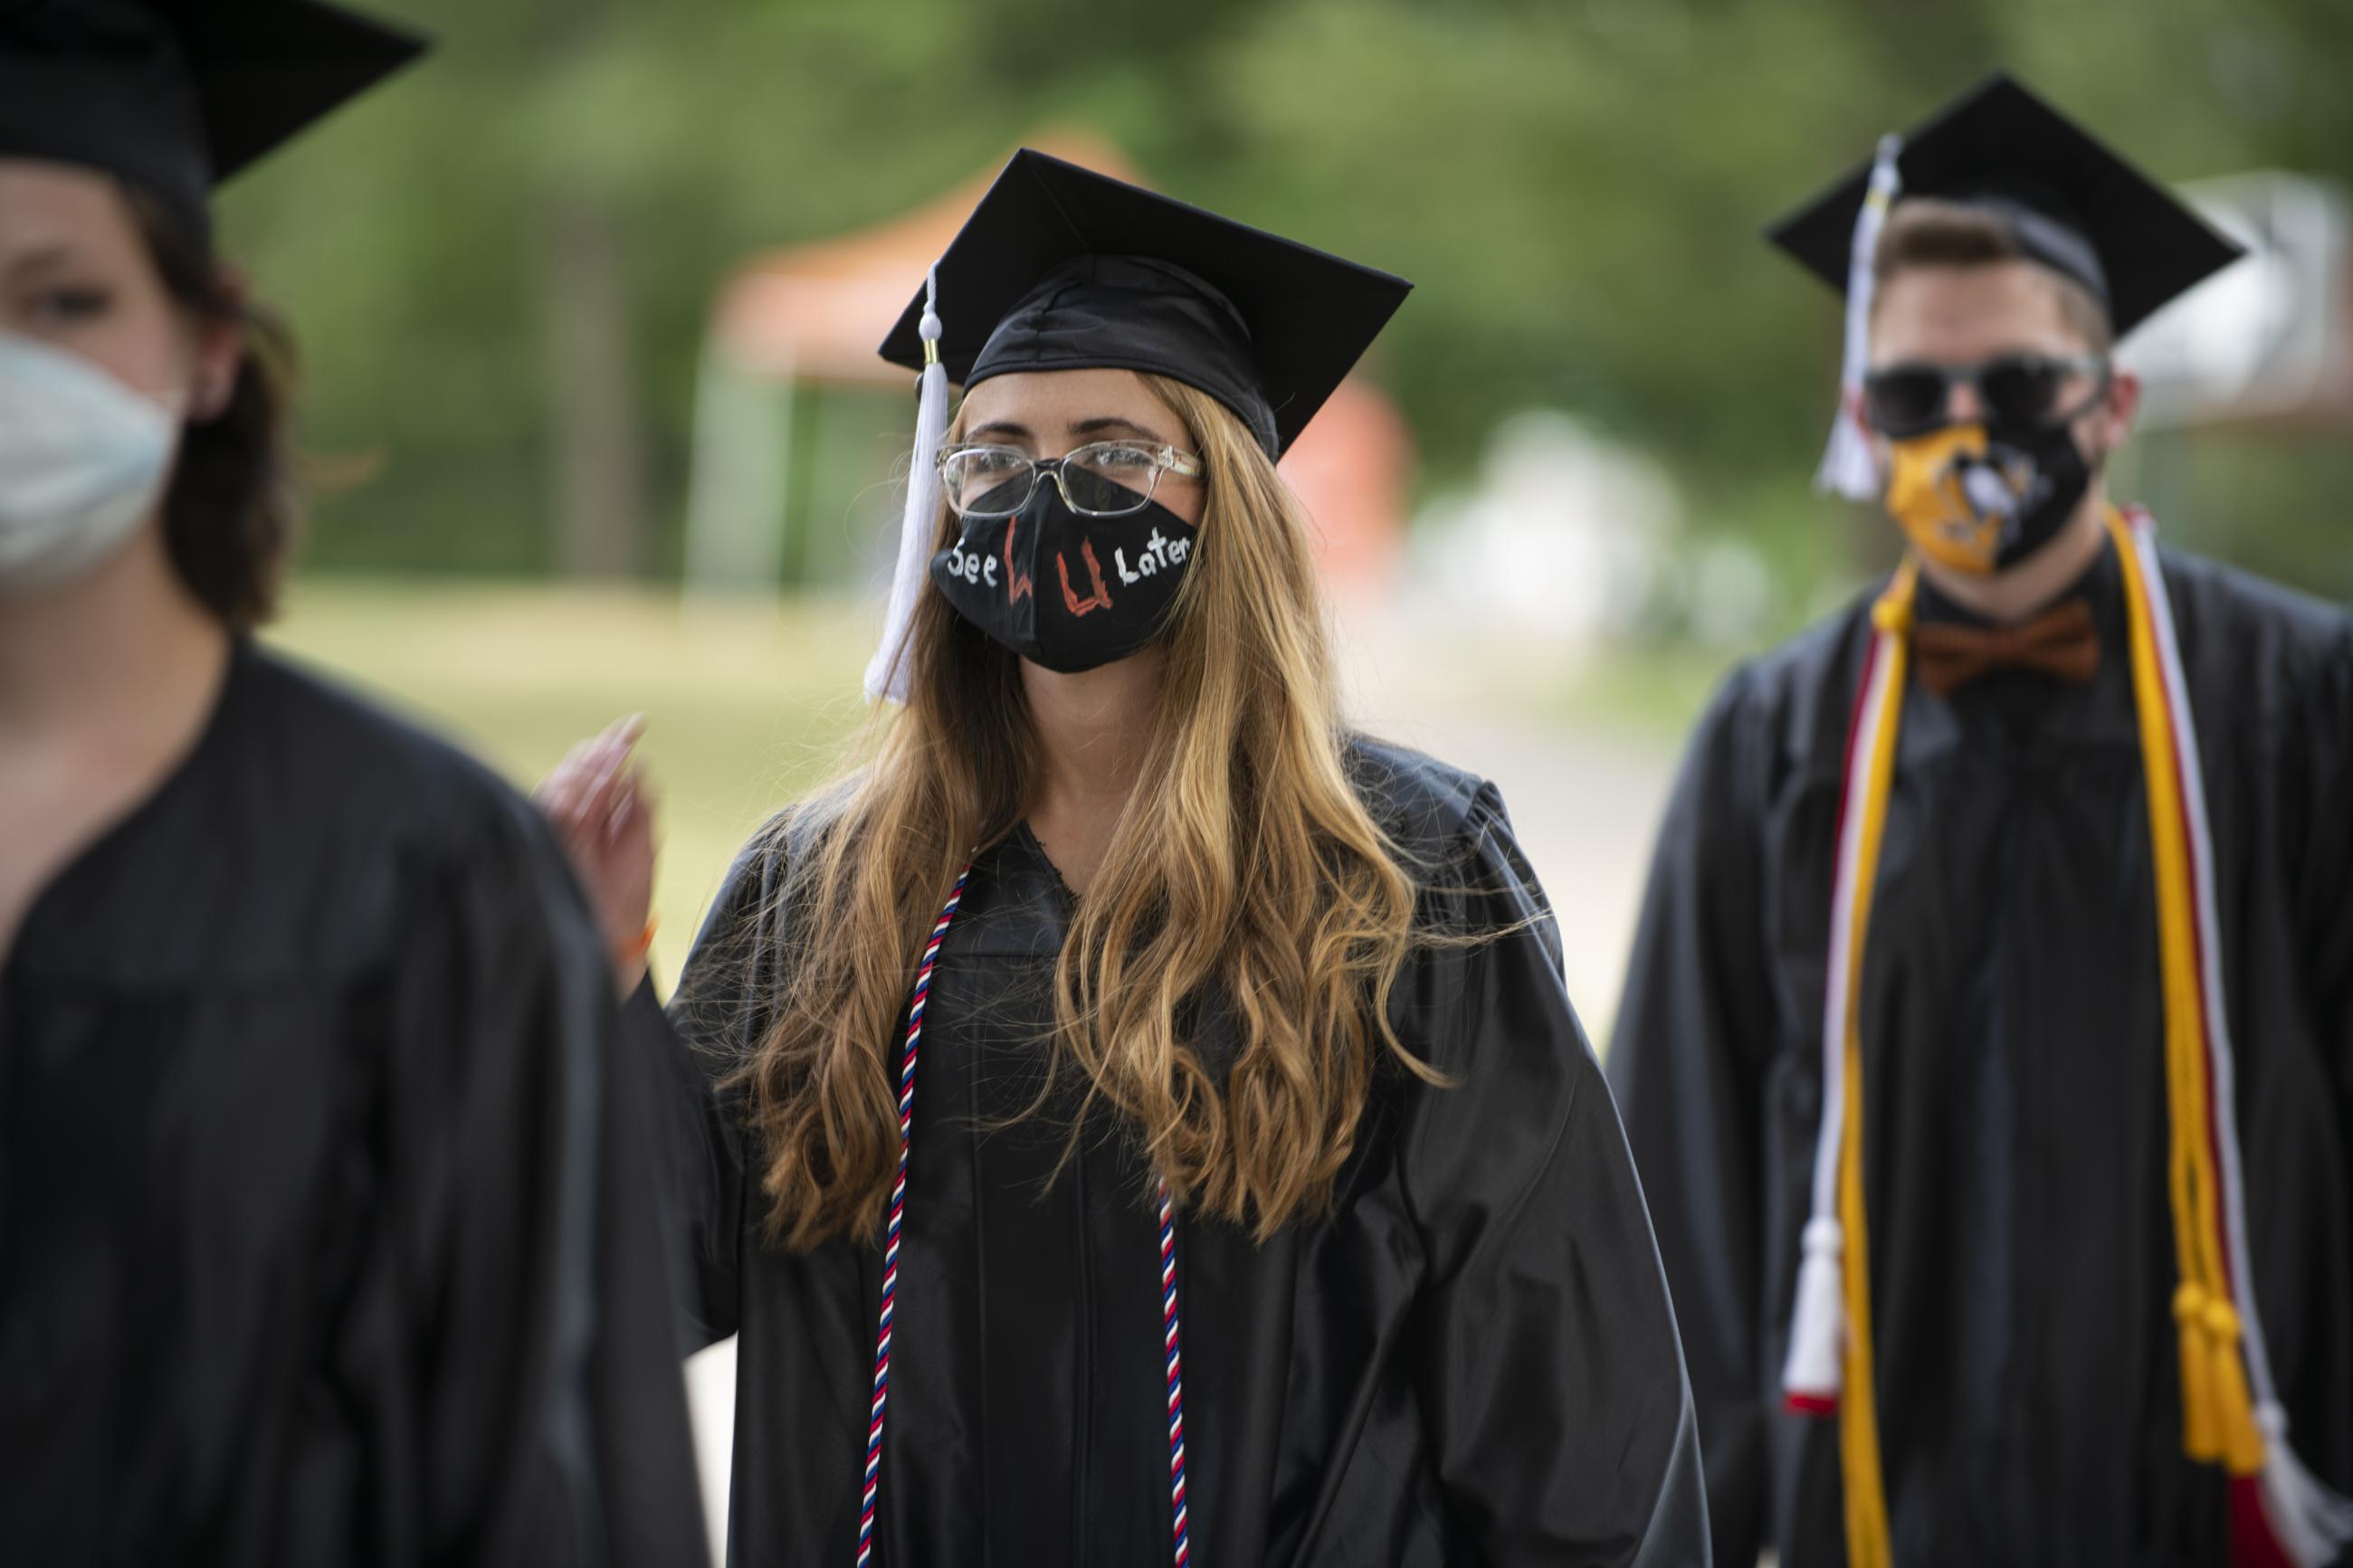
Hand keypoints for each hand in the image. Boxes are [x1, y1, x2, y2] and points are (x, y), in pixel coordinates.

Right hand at [536, 714, 658, 998]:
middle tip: (624, 736)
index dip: (617, 743)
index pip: (604, 769)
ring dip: (587, 764)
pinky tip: (592, 778)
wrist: (615, 934)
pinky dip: (570, 788)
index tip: (638, 722)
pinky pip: (553, 806)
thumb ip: (641, 805)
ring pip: (565, 781)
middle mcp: (579, 816)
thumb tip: (639, 764)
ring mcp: (563, 828)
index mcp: (600, 814)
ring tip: (611, 752)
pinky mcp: (552, 842)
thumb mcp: (644, 843)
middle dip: (602, 749)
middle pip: (582, 768)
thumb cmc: (631, 893)